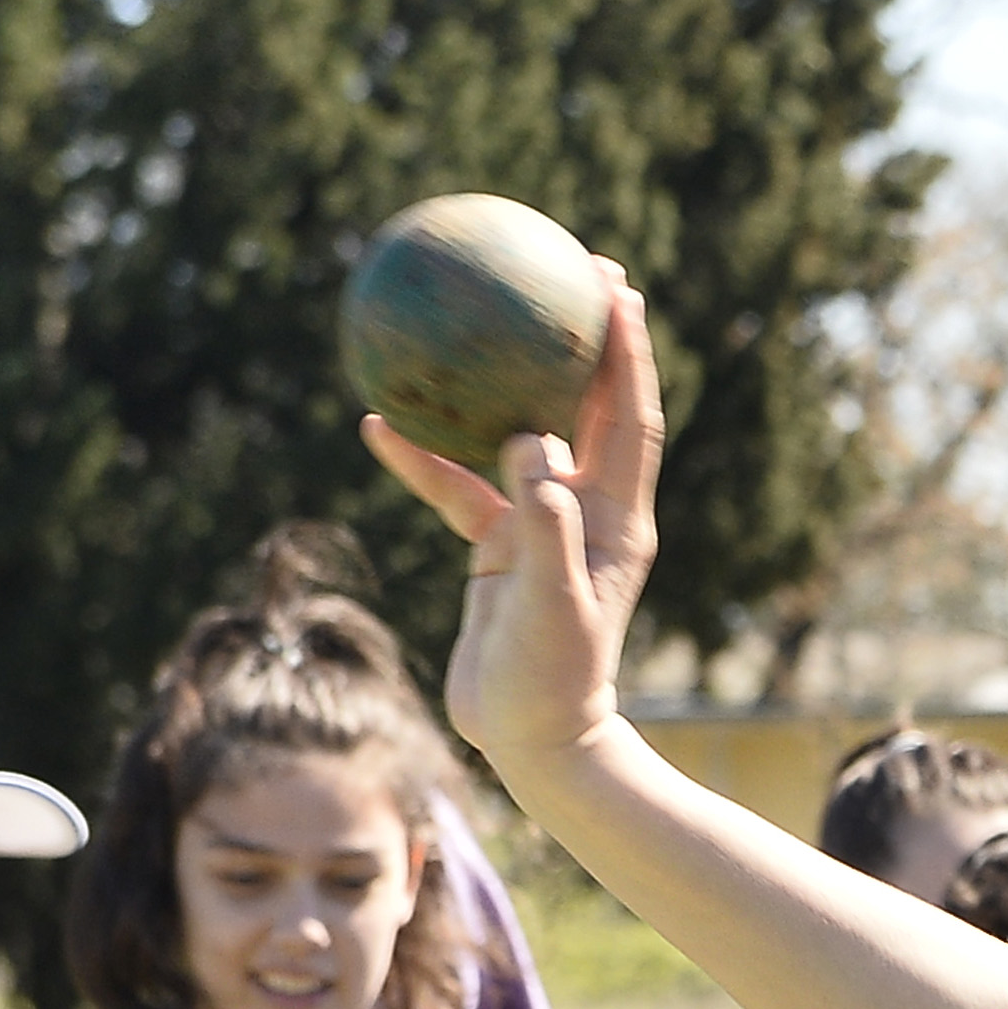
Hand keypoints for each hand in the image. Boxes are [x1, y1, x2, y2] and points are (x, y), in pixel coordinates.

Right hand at [361, 276, 665, 763]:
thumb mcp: (553, 601)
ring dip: (502, 379)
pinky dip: (423, 459)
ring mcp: (540, 525)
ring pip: (517, 434)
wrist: (531, 740)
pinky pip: (455, 488)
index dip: (627, 351)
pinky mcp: (498, 549)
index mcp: (617, 517)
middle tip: (565, 268)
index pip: (630, 415)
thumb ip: (546, 523)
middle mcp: (585, 510)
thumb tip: (533, 441)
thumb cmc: (553, 679)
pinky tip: (377, 422)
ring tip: (476, 317)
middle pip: (589, 405)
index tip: (616, 287)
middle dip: (583, 338)